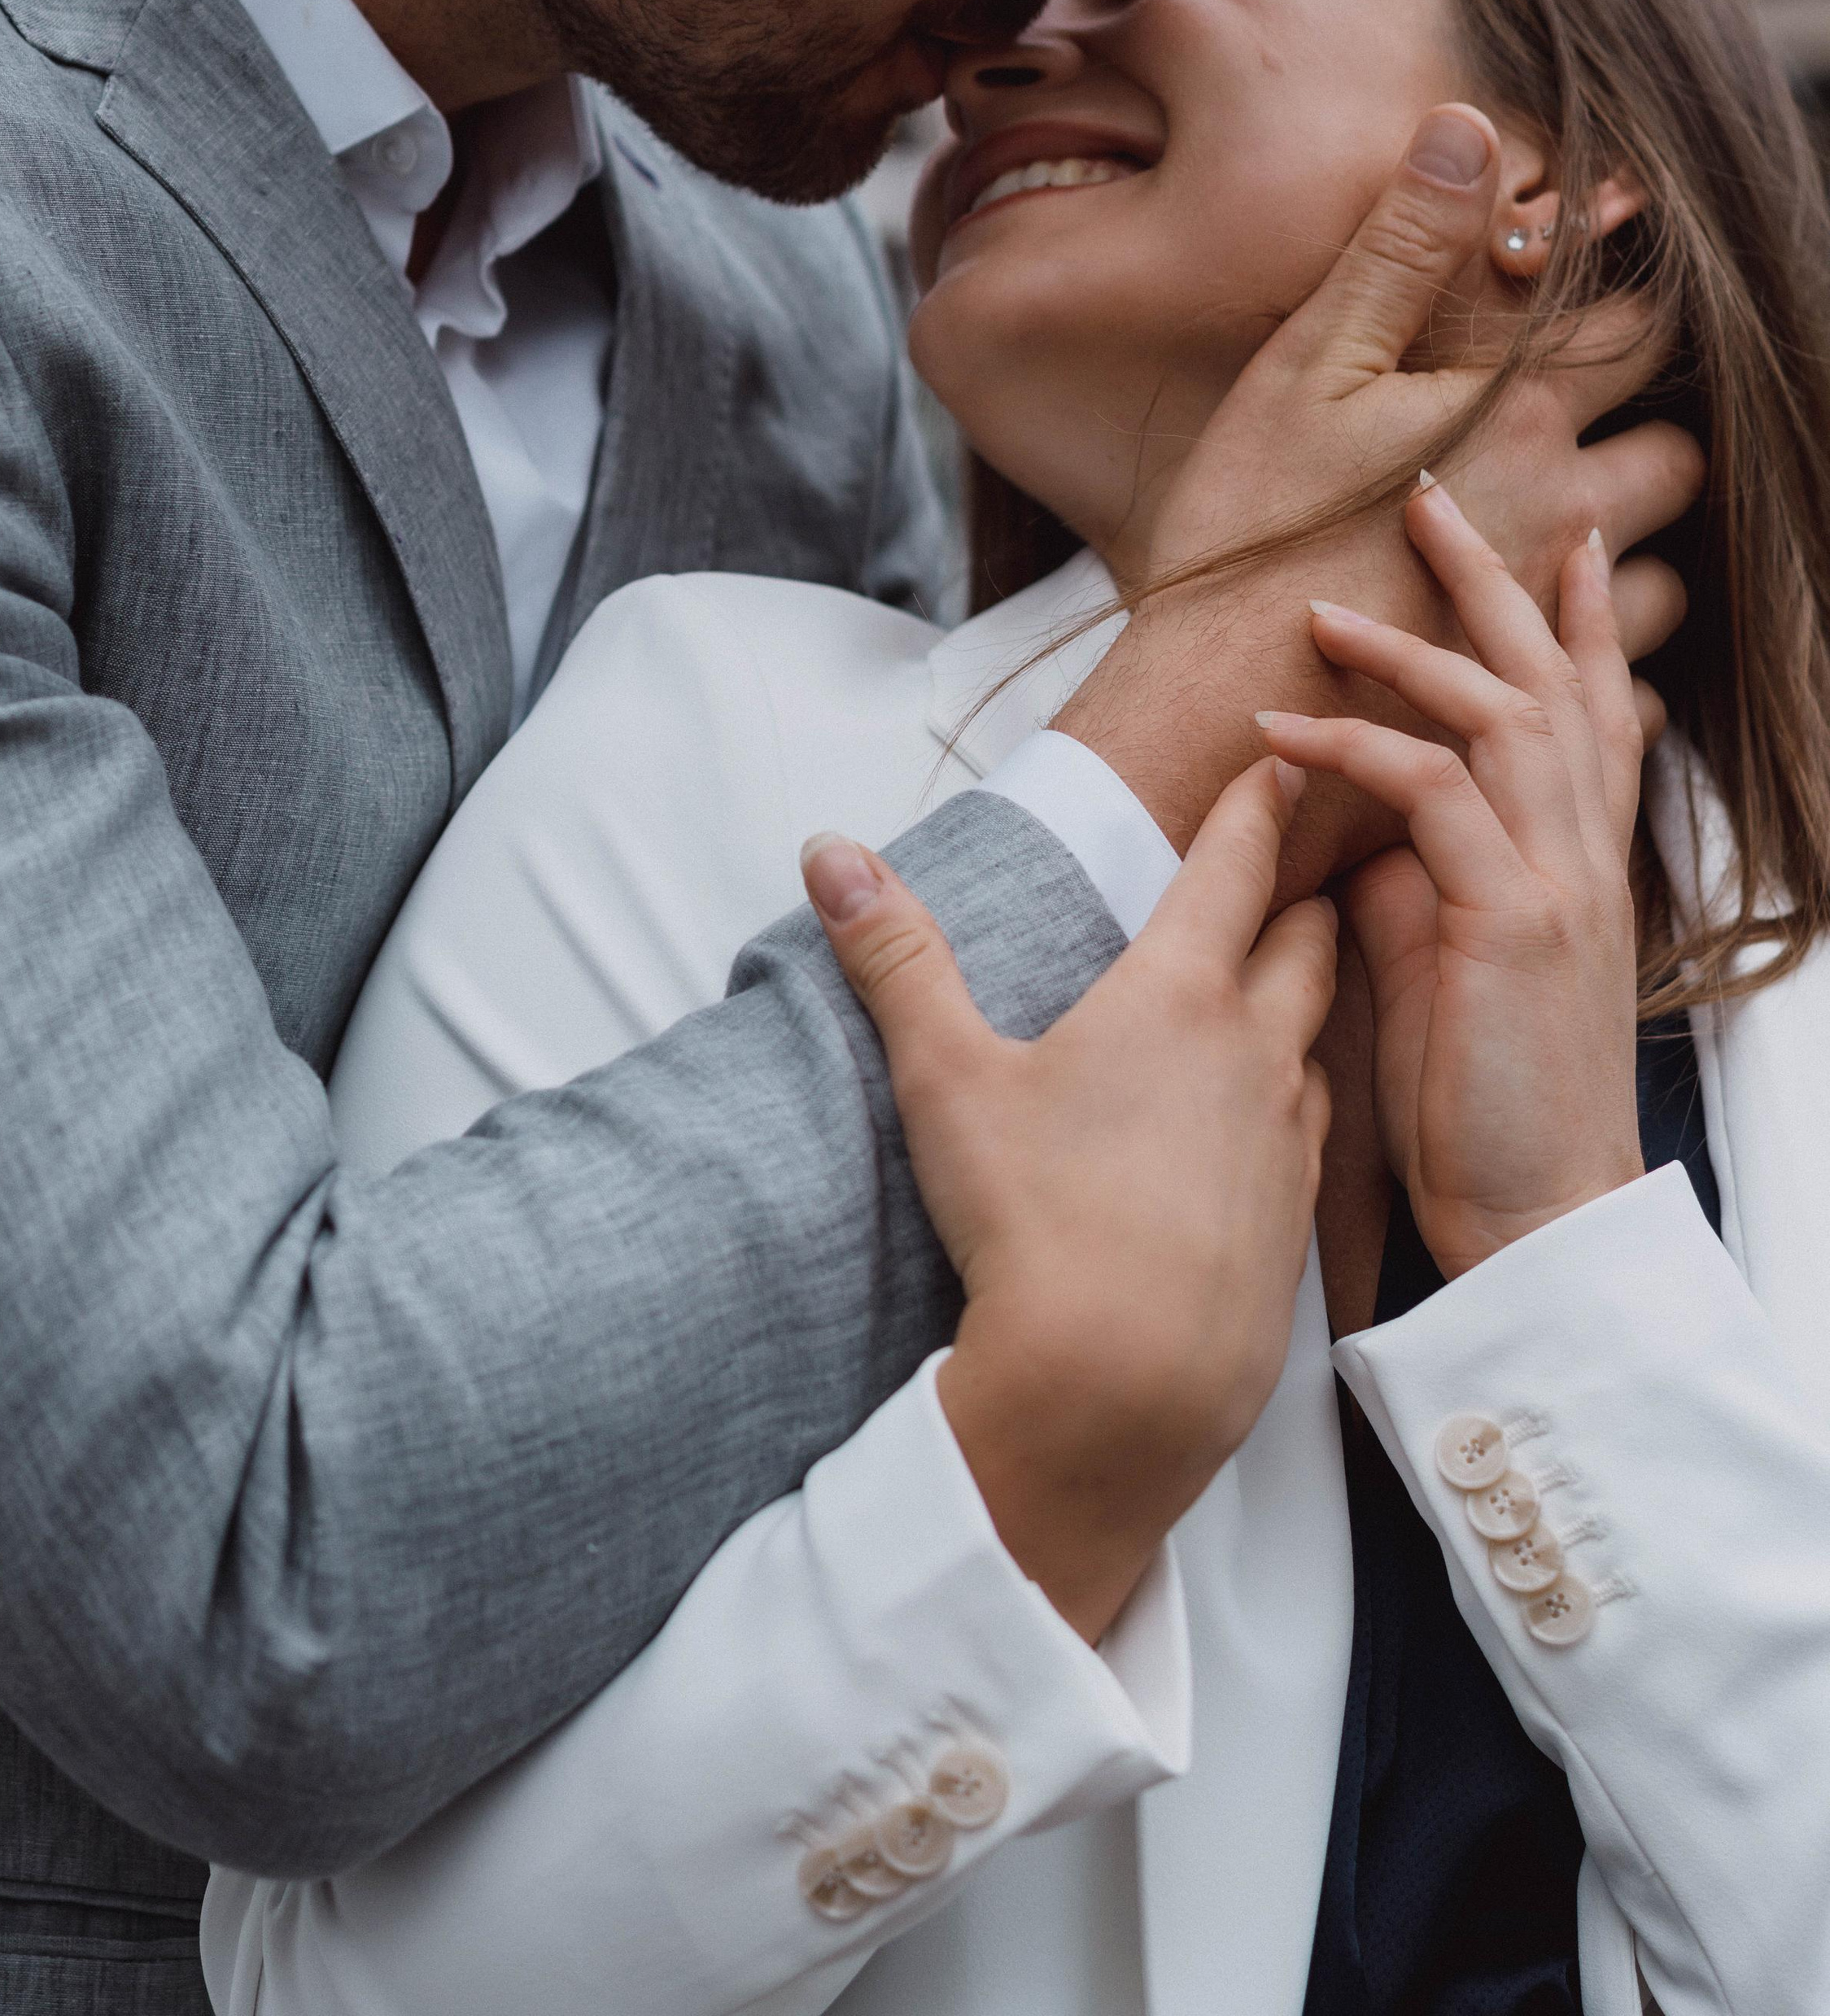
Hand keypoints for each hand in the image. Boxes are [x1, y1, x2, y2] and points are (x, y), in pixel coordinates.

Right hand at [801, 760, 1334, 1642]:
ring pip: (1318, 1039)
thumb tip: (829, 850)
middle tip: (1306, 863)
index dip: (1257, 806)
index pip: (1235, 868)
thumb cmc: (1032, 1219)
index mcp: (1176, 996)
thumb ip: (895, 957)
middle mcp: (1254, 1052)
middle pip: (1306, 943)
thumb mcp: (946, 1077)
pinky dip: (1300, 1099)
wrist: (1125, 1384)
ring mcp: (1288, 1141)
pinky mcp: (1299, 1223)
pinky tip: (1272, 1121)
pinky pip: (1314, 1132)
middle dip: (1304, 894)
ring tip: (1292, 982)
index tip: (1281, 762)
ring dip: (1309, 999)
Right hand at [1053, 103, 1700, 889]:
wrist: (1216, 709)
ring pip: (1662, 574)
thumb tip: (1469, 129)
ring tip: (1553, 543)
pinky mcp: (1541, 709)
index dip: (1628, 302)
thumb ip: (1400, 248)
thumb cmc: (1244, 533)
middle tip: (1576, 434)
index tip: (1597, 297)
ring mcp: (1558, 615)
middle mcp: (1562, 506)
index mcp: (1515, 410)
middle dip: (1643, 436)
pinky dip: (1600, 659)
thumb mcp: (1305, 366)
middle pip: (1678, 456)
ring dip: (1627, 552)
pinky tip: (1540, 646)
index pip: (1637, 329)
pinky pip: (1628, 682)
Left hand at [1255, 474, 1643, 1279]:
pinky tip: (1283, 736)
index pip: (1594, 709)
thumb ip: (1419, 881)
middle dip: (1493, 579)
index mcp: (1579, 862)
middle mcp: (1584, 855)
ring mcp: (1558, 883)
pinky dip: (1355, 751)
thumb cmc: (1485, 1099)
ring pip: (1500, 712)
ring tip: (1320, 608)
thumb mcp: (1446, 963)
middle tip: (1430, 496)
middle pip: (1549, 678)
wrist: (1537, 1212)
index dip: (1579, 619)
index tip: (1563, 538)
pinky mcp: (1512, 923)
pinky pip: (1433, 795)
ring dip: (1406, 647)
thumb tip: (1363, 833)